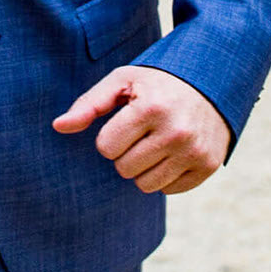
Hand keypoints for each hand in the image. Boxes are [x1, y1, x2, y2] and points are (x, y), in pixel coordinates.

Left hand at [53, 65, 230, 194]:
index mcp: (151, 109)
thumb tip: (58, 126)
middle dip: (125, 153)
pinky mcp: (209, 166)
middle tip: (141, 133)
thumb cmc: (156, 83)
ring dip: (143, 167)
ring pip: (146, 185)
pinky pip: (169, 190)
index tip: (124, 122)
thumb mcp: (122, 82)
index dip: (110, 137)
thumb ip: (88, 104)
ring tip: (155, 142)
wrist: (212, 81)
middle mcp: (177, 132)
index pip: (106, 148)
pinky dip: (165, 175)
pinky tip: (173, 152)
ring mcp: (195, 151)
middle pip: (124, 169)